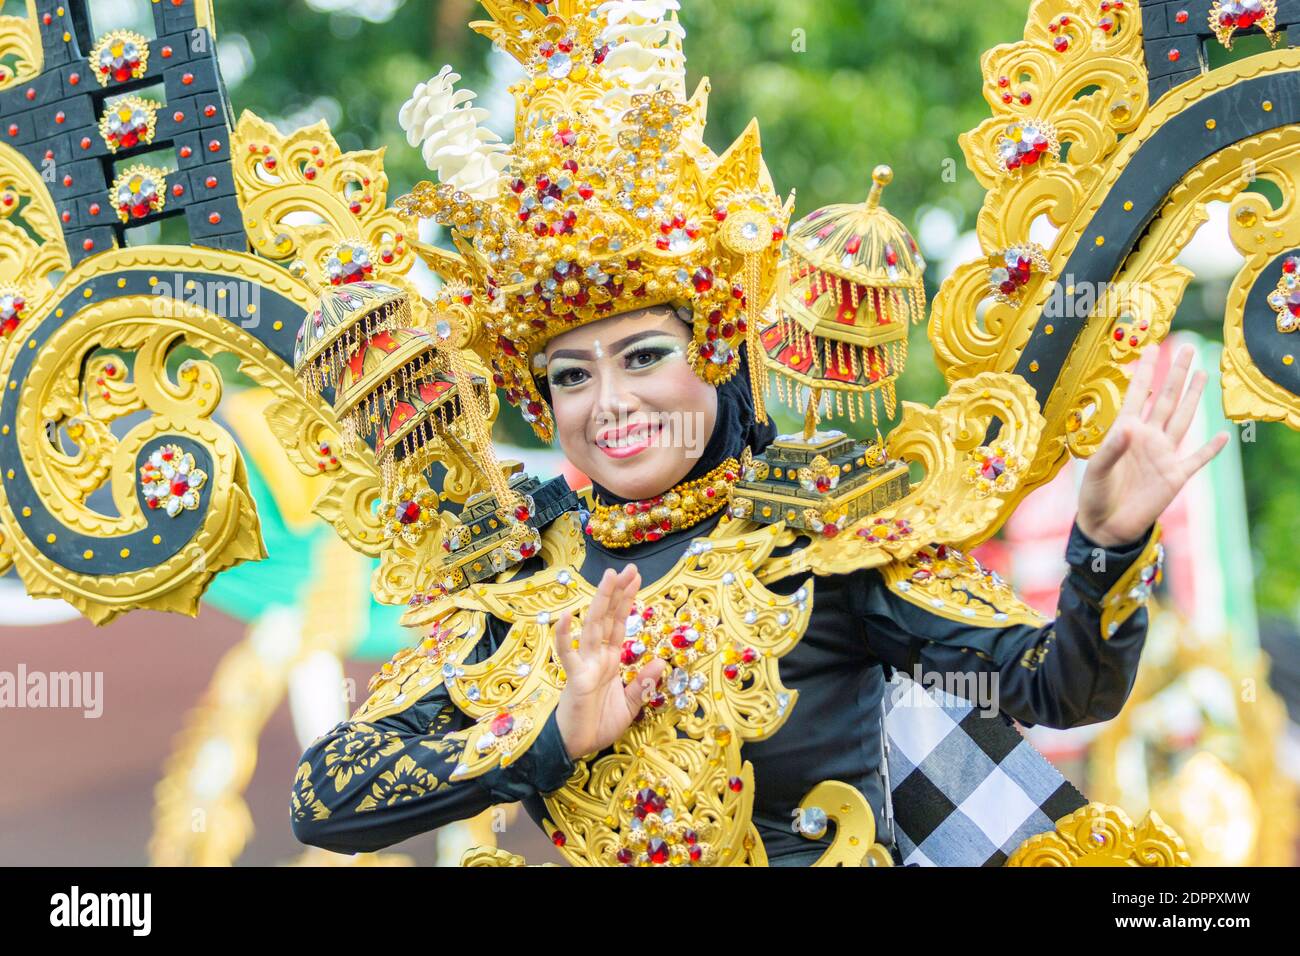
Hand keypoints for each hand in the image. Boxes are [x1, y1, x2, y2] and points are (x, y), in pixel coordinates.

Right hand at [554, 566, 665, 759]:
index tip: (635, 578)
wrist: (575, 748)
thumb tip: (661, 660)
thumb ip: (643, 684)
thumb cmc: (596, 725)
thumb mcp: (629, 705)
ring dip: (600, 602)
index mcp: (610, 661)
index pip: (620, 624)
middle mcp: (597, 657)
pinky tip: (565, 617)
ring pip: (593, 628)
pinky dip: (564, 637)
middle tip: (628, 569)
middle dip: (618, 593)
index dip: (627, 601)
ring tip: (608, 578)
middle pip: (608, 618)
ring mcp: (585, 665)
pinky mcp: (575, 679)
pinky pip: (568, 656)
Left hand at [1077, 344, 1228, 547]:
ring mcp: (1163, 455)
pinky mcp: (1175, 476)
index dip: (1145, 372)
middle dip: (1175, 374)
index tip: (1151, 348)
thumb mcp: (1096, 470)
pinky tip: (1223, 436)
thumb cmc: (1094, 495)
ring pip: (1183, 419)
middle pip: (1165, 399)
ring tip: (1203, 374)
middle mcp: (1147, 437)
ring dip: (1192, 398)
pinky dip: (1211, 449)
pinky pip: (1197, 459)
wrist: (1105, 526)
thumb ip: (1112, 449)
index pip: (1137, 395)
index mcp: (1125, 431)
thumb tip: (1129, 427)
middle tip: (1186, 348)